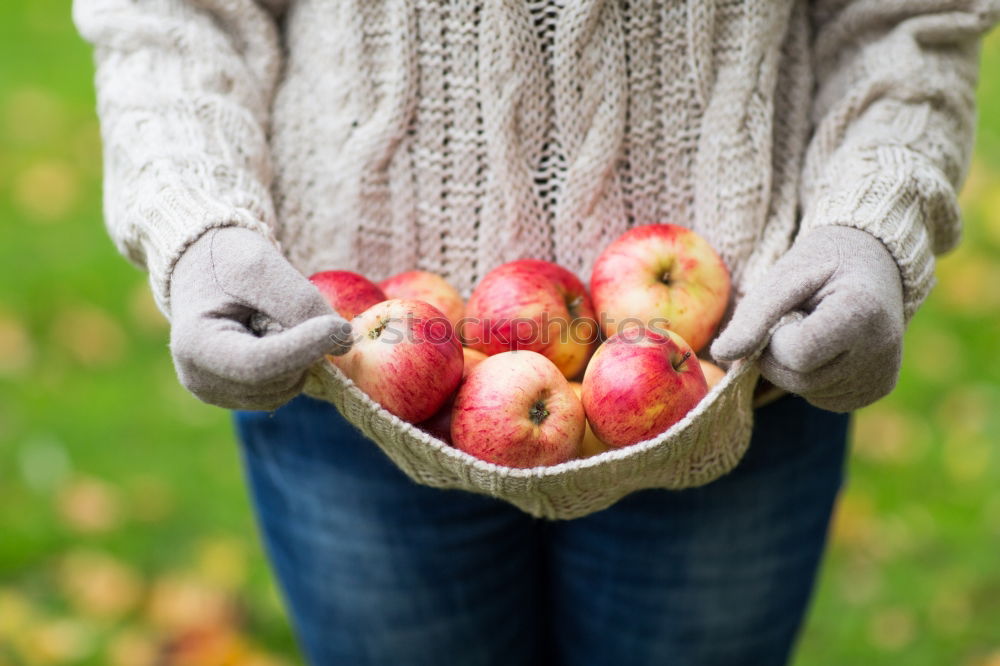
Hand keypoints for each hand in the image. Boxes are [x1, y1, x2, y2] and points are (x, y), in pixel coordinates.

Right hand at [168, 227, 352, 409]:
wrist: (204, 268)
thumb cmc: (229, 261)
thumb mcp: (263, 267)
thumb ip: (300, 303)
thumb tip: (343, 344)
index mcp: (195, 343)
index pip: (260, 364)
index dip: (306, 348)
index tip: (341, 327)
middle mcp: (199, 379)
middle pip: (275, 379)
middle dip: (302, 349)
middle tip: (288, 310)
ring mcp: (216, 393)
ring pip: (284, 389)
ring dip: (297, 357)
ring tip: (272, 321)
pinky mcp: (235, 398)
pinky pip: (282, 391)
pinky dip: (292, 366)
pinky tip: (273, 338)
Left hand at [711, 226, 903, 412]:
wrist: (872, 263)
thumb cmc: (821, 267)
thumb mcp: (784, 279)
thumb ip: (753, 317)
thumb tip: (721, 355)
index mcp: (861, 311)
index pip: (797, 353)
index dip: (776, 340)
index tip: (786, 315)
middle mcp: (881, 349)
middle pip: (799, 379)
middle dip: (779, 357)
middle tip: (793, 323)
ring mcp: (882, 373)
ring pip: (809, 392)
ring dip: (794, 368)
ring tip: (813, 330)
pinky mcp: (879, 388)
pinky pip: (825, 399)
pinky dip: (813, 378)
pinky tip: (826, 350)